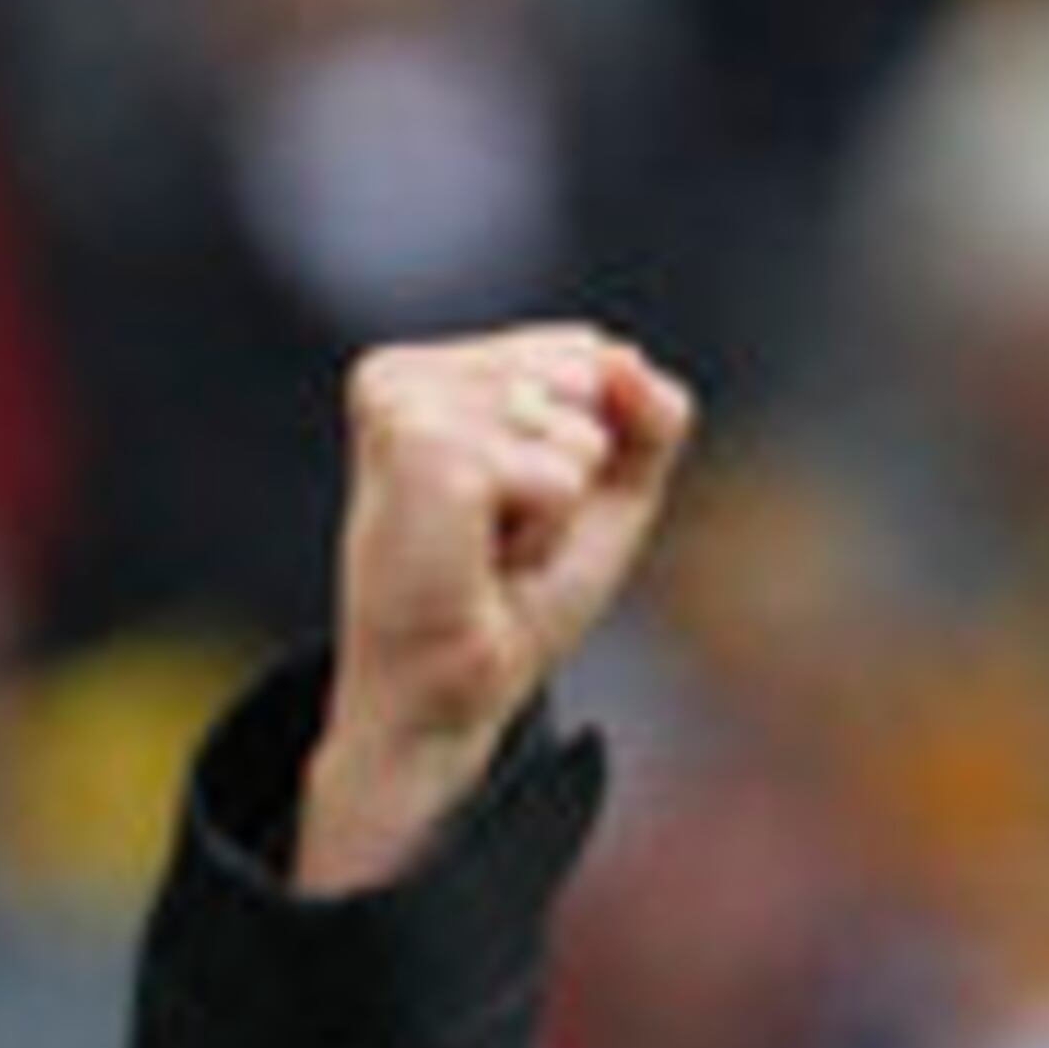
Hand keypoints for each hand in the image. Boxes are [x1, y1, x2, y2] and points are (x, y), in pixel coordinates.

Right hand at [295, 321, 696, 895]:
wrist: (453, 695)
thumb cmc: (514, 599)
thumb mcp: (606, 493)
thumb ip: (645, 416)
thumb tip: (628, 359)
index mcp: (430, 368)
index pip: (582, 352)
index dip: (588, 450)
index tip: (517, 512)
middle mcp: (402, 374)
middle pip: (584, 376)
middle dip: (575, 474)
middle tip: (506, 539)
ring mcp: (405, 407)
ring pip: (574, 428)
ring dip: (558, 511)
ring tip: (492, 552)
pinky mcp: (425, 451)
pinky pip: (559, 475)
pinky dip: (547, 534)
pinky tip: (485, 561)